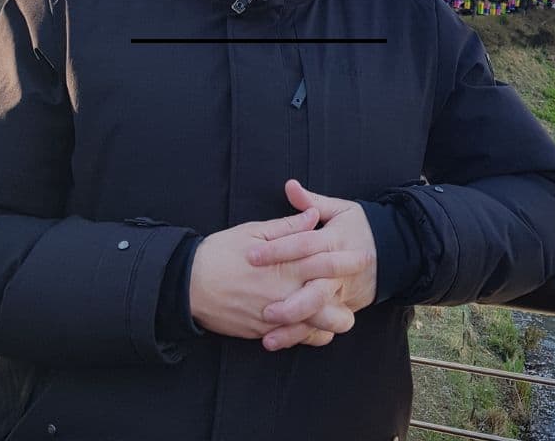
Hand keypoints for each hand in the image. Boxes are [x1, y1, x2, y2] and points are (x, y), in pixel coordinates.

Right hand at [189, 207, 364, 345]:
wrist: (189, 284)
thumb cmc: (221, 252)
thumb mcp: (254, 230)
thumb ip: (287, 226)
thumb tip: (313, 215)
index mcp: (284, 264)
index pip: (324, 261)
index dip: (347, 259)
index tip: (365, 255)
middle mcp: (284, 292)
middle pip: (327, 302)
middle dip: (346, 299)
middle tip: (357, 292)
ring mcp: (275, 315)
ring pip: (315, 326)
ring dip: (331, 321)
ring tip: (341, 314)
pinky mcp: (264, 331)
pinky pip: (295, 339)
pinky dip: (309, 335)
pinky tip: (316, 329)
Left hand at [247, 180, 377, 350]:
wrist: (395, 251)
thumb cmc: (359, 227)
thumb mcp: (340, 209)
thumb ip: (312, 202)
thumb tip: (289, 185)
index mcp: (335, 241)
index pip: (303, 244)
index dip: (277, 250)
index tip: (251, 255)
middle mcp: (340, 270)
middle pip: (315, 287)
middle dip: (288, 297)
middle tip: (260, 305)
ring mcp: (343, 292)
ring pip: (320, 313)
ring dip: (295, 325)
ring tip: (266, 331)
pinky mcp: (344, 308)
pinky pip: (324, 326)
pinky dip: (303, 336)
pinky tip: (280, 341)